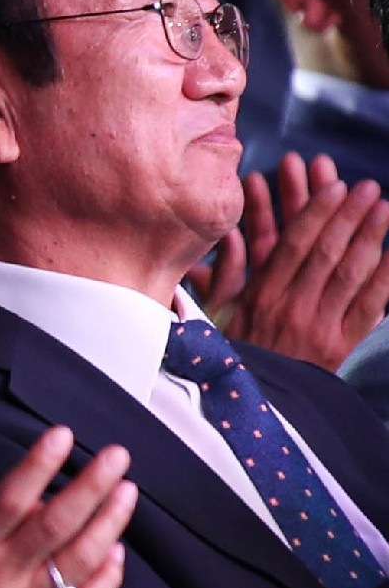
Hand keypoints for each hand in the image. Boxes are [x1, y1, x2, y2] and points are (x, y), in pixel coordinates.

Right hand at [0, 428, 134, 587]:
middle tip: (117, 457)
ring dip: (109, 523)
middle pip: (57, 521)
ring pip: (80, 560)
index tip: (62, 436)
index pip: (11, 495)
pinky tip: (117, 554)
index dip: (40, 463)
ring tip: (127, 494)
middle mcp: (1, 576)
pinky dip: (107, 579)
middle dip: (92, 484)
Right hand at [203, 154, 388, 371]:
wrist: (253, 402)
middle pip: (324, 253)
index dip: (314, 212)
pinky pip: (368, 307)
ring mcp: (319, 326)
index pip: (291, 244)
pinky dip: (384, 279)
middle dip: (346, 216)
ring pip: (348, 274)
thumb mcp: (216, 313)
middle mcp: (290, 307)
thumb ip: (225, 273)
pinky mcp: (340, 344)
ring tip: (384, 208)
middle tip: (365, 187)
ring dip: (369, 238)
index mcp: (259, 296)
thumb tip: (231, 234)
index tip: (333, 185)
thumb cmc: (232, 352)